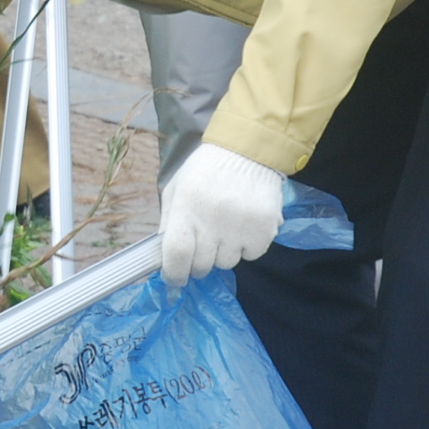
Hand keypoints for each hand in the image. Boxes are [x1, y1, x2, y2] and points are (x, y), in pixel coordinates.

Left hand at [158, 143, 284, 283]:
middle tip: (203, 245)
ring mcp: (240, 227)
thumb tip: (163, 258)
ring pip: (227, 263)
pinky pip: (251, 255)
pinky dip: (246, 247)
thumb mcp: (177, 189)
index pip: (176, 254)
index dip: (174, 273)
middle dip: (198, 263)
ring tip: (226, 228)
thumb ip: (168, 222)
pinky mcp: (264, 230)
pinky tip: (244, 226)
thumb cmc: (205, 170)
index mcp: (186, 208)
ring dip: (223, 253)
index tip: (175, 278)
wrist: (248, 151)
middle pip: (202, 265)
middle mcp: (213, 220)